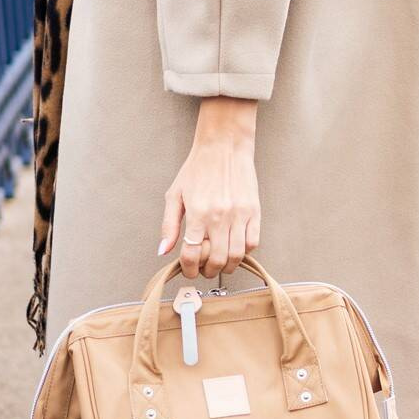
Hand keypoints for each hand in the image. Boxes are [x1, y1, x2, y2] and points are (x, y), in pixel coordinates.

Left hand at [158, 96, 260, 280]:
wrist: (224, 147)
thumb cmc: (197, 169)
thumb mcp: (175, 195)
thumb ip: (169, 225)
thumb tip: (163, 250)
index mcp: (197, 214)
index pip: (191, 255)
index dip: (188, 269)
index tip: (189, 270)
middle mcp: (219, 217)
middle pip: (216, 260)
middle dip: (208, 271)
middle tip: (204, 269)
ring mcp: (239, 215)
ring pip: (236, 255)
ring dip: (227, 266)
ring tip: (220, 262)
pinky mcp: (254, 211)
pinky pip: (253, 242)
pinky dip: (244, 252)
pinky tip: (235, 247)